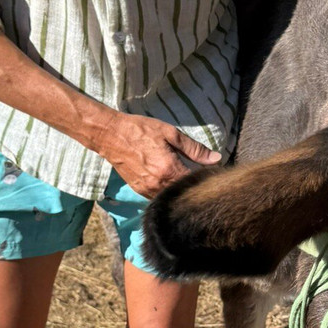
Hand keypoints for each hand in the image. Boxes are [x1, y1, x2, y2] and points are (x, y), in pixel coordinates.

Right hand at [98, 111, 221, 198]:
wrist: (111, 135)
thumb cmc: (141, 130)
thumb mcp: (171, 134)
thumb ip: (195, 149)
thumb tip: (216, 159)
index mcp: (169, 169)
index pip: (195, 183)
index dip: (205, 179)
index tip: (212, 174)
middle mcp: (158, 184)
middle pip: (184, 193)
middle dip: (193, 186)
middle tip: (201, 177)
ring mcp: (147, 190)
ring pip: (171, 197)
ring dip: (179, 191)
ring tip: (186, 180)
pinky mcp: (139, 190)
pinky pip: (158, 197)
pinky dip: (167, 192)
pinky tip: (171, 182)